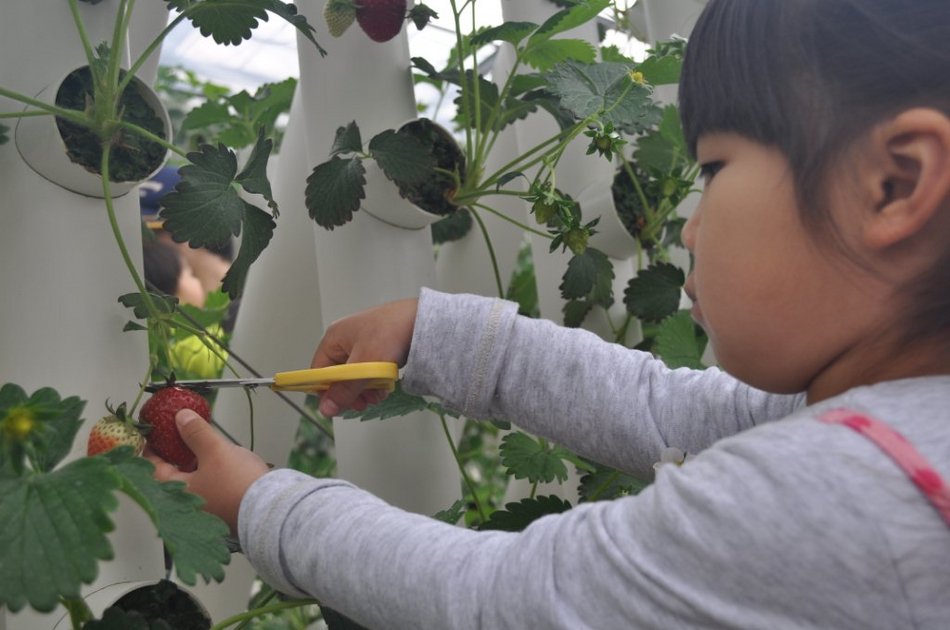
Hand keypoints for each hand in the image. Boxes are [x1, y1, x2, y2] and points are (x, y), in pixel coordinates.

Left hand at [147, 409, 269, 535]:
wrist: (269, 509)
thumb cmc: (238, 484)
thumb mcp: (215, 451)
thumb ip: (196, 432)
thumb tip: (180, 417)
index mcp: (177, 491)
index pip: (154, 466)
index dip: (154, 446)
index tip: (157, 431)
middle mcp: (188, 502)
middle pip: (173, 472)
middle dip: (176, 451)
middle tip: (181, 432)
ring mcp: (206, 506)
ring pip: (192, 478)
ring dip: (194, 460)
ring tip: (202, 441)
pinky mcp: (223, 507)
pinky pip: (209, 484)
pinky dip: (209, 470)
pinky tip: (219, 459)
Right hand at [312, 297, 417, 416]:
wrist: (422, 320)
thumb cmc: (392, 331)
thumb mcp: (365, 365)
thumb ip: (345, 389)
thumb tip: (326, 408)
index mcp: (334, 338)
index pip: (318, 371)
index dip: (326, 391)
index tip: (336, 406)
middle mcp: (345, 340)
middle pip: (338, 376)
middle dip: (350, 393)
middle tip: (362, 403)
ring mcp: (362, 344)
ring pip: (356, 377)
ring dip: (366, 390)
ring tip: (378, 394)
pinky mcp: (378, 349)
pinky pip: (370, 372)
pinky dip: (376, 382)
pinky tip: (386, 386)